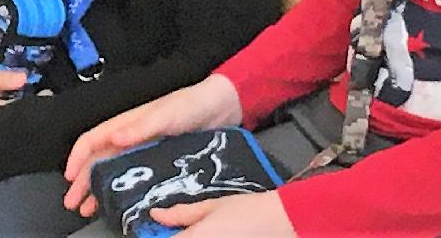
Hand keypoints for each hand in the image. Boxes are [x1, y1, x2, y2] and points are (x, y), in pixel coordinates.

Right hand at [64, 76, 241, 215]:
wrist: (221, 107)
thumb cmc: (191, 104)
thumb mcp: (166, 114)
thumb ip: (140, 126)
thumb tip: (114, 137)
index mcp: (126, 123)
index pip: (92, 140)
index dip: (77, 158)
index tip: (69, 178)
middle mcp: (130, 137)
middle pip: (98, 160)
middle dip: (82, 181)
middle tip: (74, 203)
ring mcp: (143, 149)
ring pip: (112, 171)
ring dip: (98, 188)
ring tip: (89, 208)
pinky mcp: (158, 160)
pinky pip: (133, 177)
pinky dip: (121, 190)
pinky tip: (120, 202)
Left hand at [152, 191, 294, 235]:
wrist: (284, 222)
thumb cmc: (250, 211)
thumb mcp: (213, 206)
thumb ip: (182, 213)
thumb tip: (156, 214)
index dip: (158, 235)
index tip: (158, 231)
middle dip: (178, 236)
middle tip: (185, 229)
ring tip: (210, 230)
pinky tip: (220, 234)